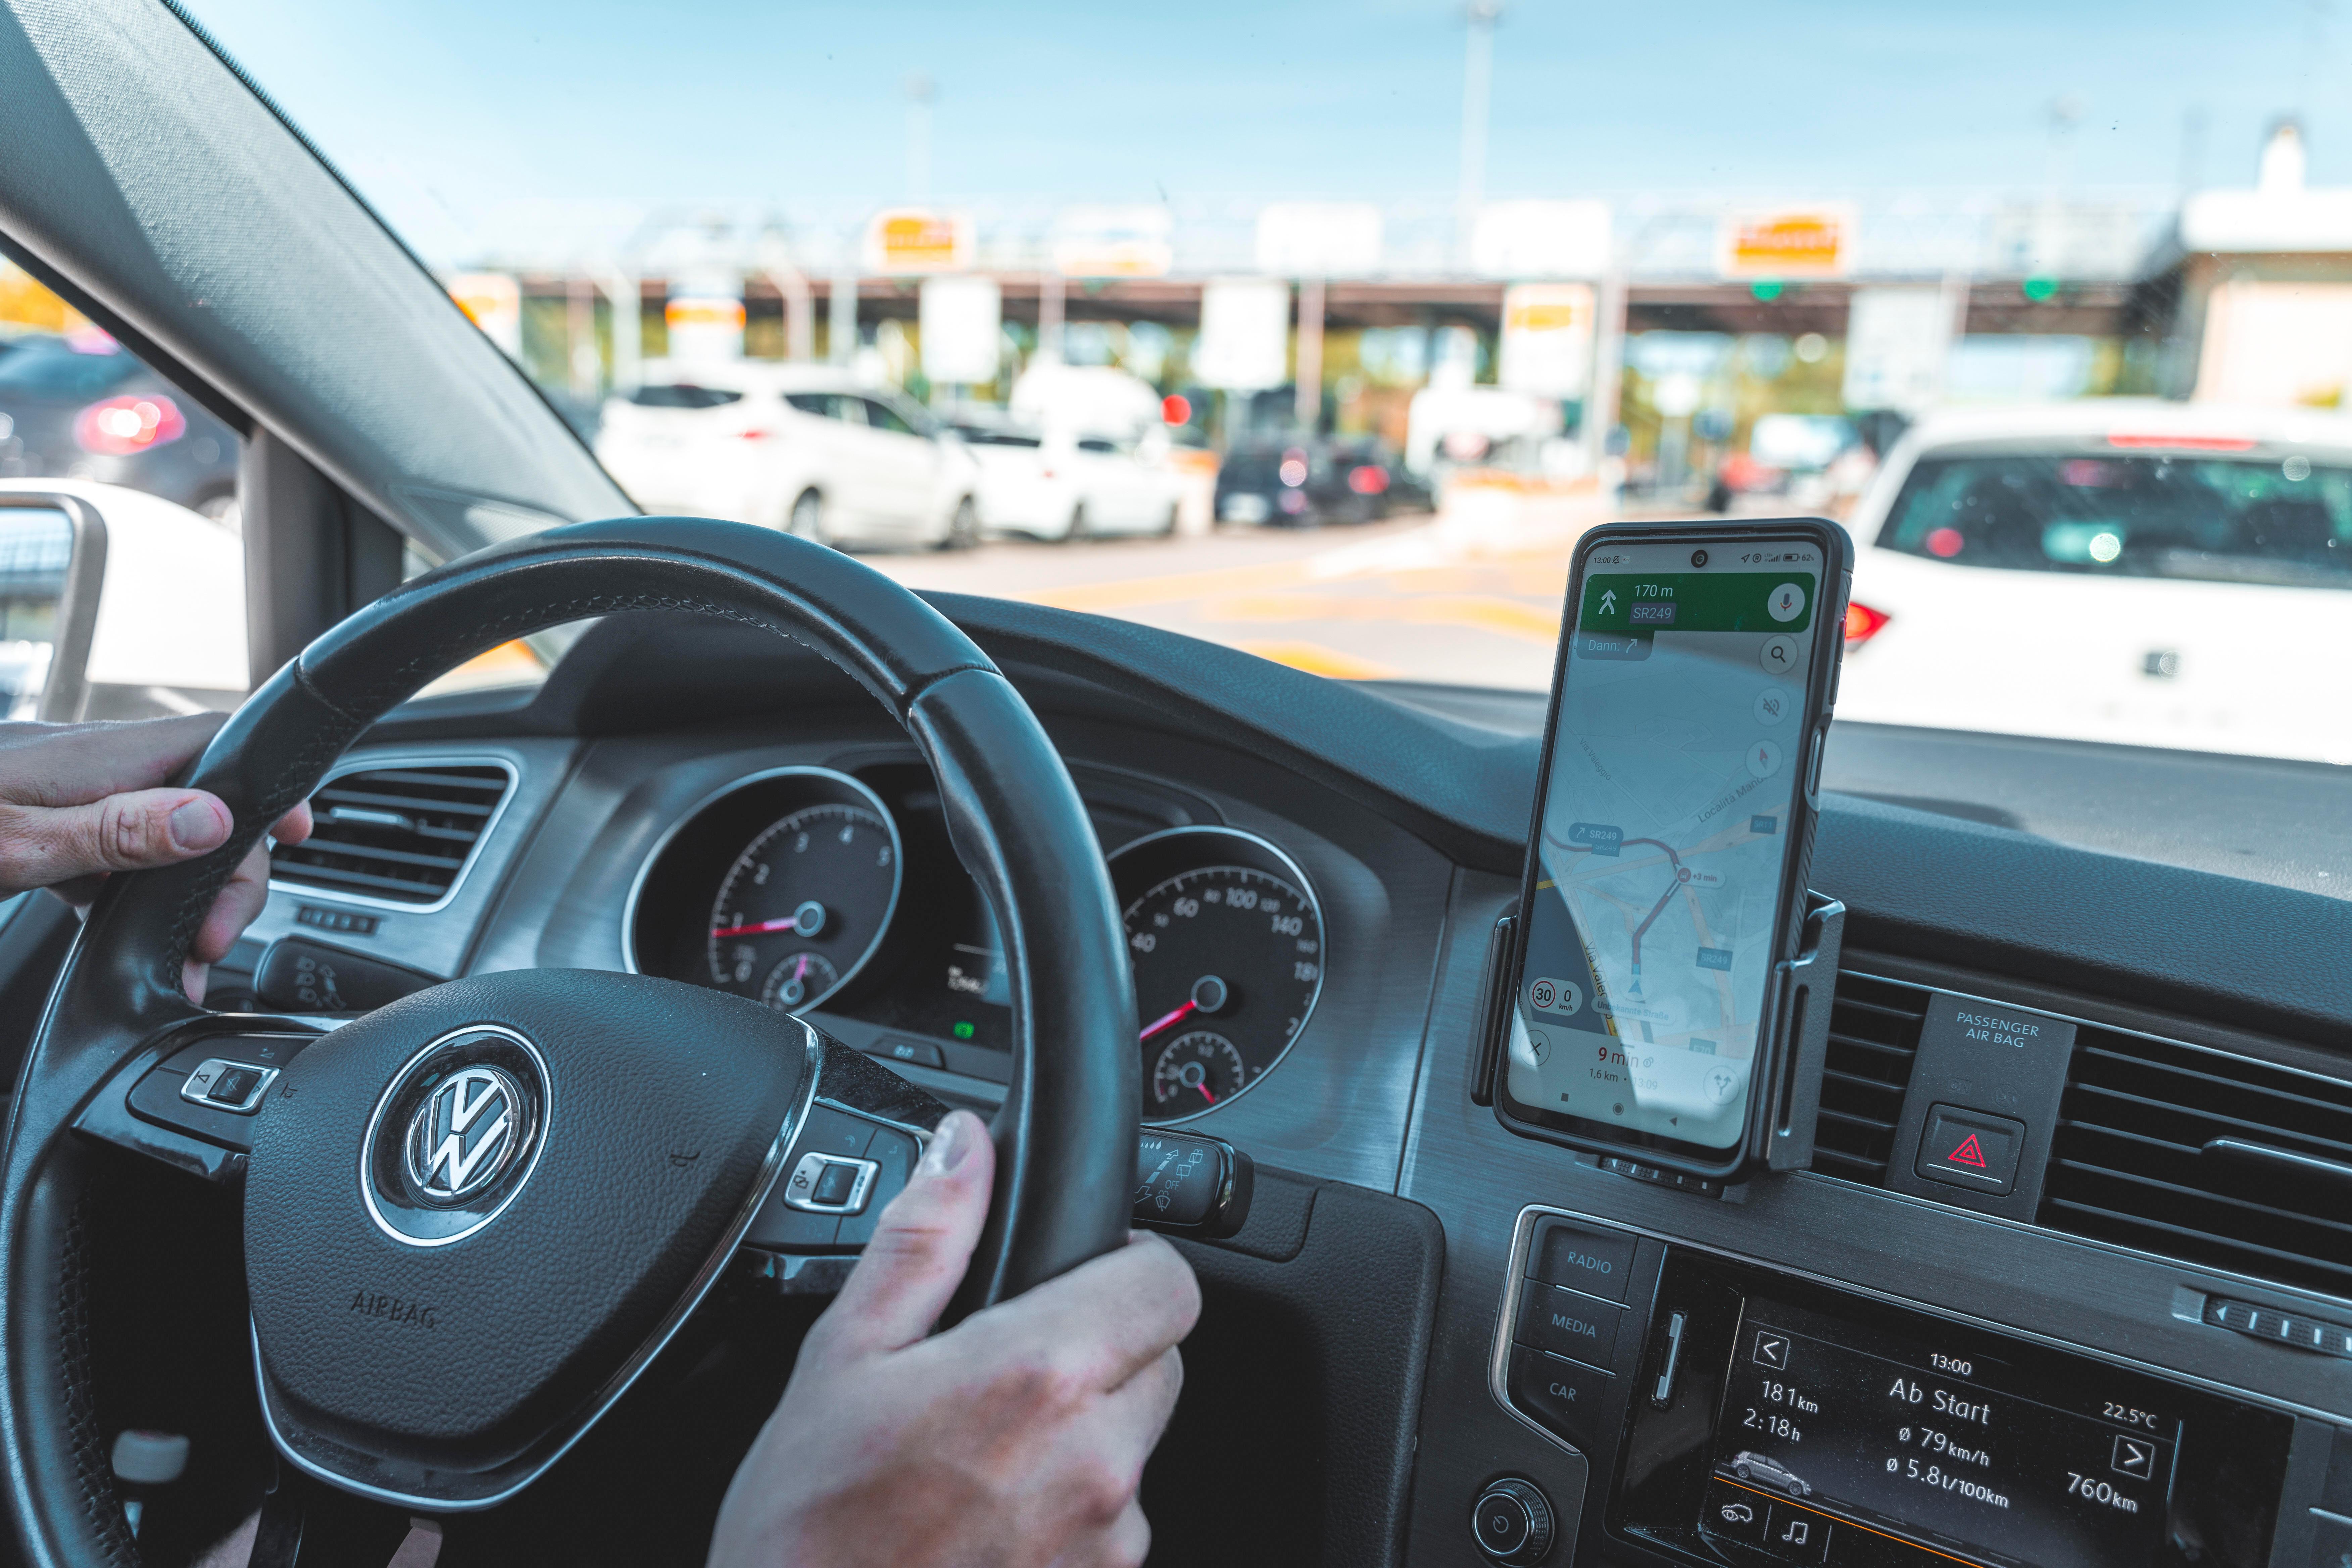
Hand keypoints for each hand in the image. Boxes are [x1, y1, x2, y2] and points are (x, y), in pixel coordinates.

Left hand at [0, 715, 312, 1001]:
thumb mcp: (21, 837)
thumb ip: (116, 828)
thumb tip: (213, 821)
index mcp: (98, 758)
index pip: (216, 745)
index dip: (270, 787)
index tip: (298, 835)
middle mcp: (95, 765)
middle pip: (200, 804)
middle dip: (224, 875)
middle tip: (209, 940)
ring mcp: (71, 789)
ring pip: (160, 832)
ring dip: (179, 892)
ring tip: (177, 958)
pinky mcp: (48, 813)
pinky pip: (113, 846)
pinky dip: (129, 891)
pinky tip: (116, 929)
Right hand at [708, 1111, 1199, 1567]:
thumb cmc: (809, 1528)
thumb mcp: (843, 1357)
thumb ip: (923, 1239)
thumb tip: (963, 1147)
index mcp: (1039, 1375)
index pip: (1166, 1282)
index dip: (1126, 1264)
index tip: (1078, 1275)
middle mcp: (1096, 1459)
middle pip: (1157, 1362)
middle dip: (1098, 1351)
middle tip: (1001, 1375)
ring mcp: (1108, 1538)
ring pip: (1132, 1447)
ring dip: (1080, 1439)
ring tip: (978, 1460)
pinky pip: (1112, 1525)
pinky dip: (1066, 1513)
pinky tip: (986, 1520)